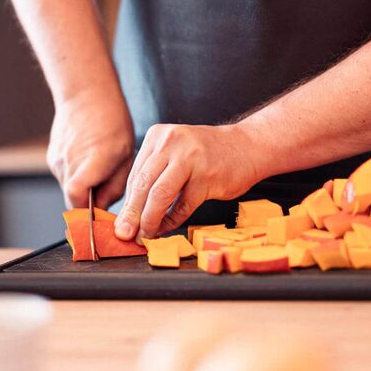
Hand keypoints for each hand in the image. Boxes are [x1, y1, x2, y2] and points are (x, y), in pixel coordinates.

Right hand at [47, 93, 134, 208]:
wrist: (86, 94)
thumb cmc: (111, 120)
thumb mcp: (126, 154)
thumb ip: (115, 186)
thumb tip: (103, 208)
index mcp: (93, 161)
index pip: (77, 198)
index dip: (87, 213)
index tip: (99, 216)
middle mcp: (70, 162)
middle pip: (74, 199)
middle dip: (89, 203)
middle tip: (106, 190)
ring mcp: (57, 160)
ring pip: (69, 189)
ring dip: (83, 188)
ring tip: (98, 169)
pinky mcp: (52, 158)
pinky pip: (65, 177)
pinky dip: (76, 176)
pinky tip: (87, 160)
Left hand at [114, 123, 258, 240]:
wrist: (248, 146)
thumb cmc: (208, 155)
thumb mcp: (176, 154)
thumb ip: (155, 176)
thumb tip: (131, 212)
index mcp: (158, 136)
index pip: (135, 175)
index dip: (127, 203)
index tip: (122, 222)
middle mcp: (171, 143)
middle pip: (143, 185)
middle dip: (132, 214)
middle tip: (125, 233)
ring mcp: (190, 159)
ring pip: (159, 196)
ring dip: (149, 220)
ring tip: (145, 235)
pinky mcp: (207, 177)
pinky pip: (183, 206)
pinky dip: (172, 221)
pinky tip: (166, 228)